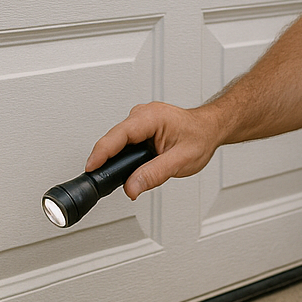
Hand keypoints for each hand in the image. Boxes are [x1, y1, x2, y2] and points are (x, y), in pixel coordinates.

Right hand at [85, 101, 224, 199]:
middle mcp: (142, 114)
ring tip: (116, 176)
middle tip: (101, 181)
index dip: (101, 153)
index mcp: (151, 117)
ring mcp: (139, 120)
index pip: (118, 135)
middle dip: (106, 159)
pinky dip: (122, 155)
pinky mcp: (139, 127)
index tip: (91, 167)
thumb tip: (131, 187)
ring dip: (115, 158)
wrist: (210, 128)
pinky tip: (126, 166)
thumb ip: (154, 174)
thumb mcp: (180, 160)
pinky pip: (124, 141)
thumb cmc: (200, 137)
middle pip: (114, 139)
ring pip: (117, 141)